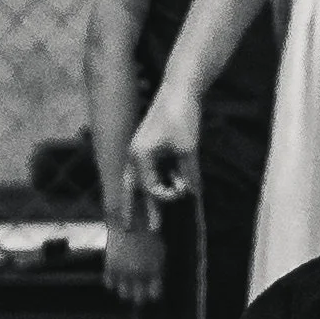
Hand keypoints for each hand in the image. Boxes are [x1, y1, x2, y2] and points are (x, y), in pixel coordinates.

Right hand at [103, 217, 165, 305]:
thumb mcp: (159, 251)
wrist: (130, 219)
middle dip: (139, 297)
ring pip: (123, 294)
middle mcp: (139, 274)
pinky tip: (116, 276)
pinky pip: (109, 284)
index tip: (149, 290)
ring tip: (126, 285)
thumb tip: (153, 283)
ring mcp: (124, 271)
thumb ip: (157, 269)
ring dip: (125, 291)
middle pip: (139, 299)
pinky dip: (112, 282)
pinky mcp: (111, 265)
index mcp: (155, 270)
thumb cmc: (147, 235)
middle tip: (138, 292)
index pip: (154, 294)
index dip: (151, 293)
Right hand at [126, 83, 202, 217]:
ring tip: (149, 221)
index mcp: (140, 156)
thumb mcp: (187, 148)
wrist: (179, 89)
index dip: (169, 195)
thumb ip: (189, 174)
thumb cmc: (181, 116)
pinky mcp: (149, 146)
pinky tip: (161, 191)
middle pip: (130, 189)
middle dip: (131, 209)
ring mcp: (140, 150)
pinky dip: (152, 183)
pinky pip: (147, 171)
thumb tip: (192, 194)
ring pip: (136, 181)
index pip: (152, 189)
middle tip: (127, 229)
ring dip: (143, 199)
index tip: (184, 188)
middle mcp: (135, 155)